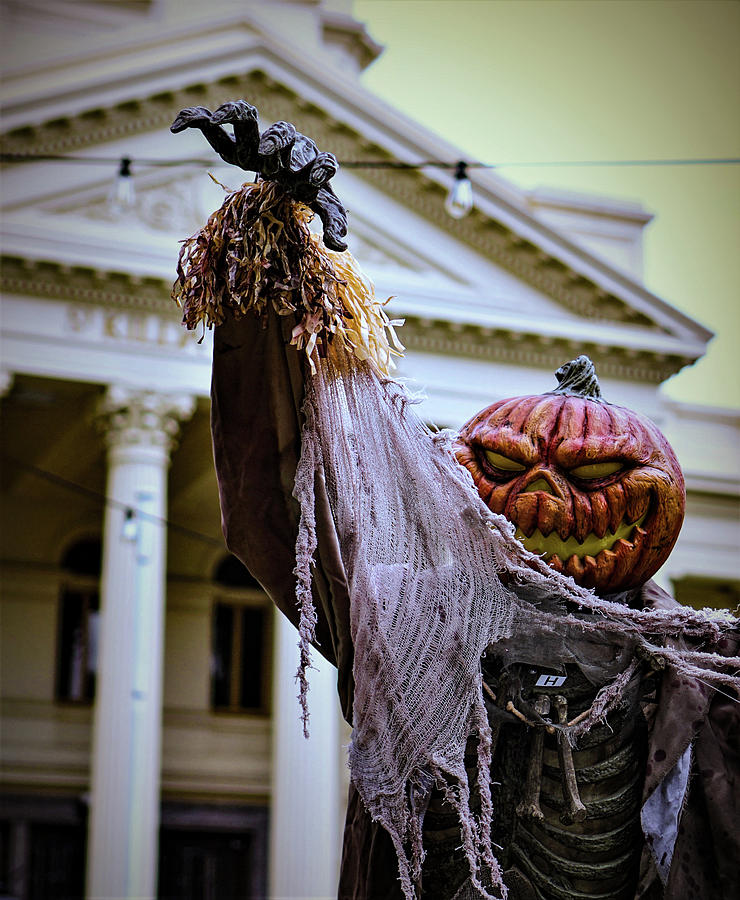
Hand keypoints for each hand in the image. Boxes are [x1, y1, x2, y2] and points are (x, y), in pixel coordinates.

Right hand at [170, 100, 347, 250]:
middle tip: (269, 155)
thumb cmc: (309, 188)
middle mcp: (287, 145)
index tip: (313, 180)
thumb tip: (340, 246)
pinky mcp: (238, 140)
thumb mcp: (324, 206)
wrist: (294, 170)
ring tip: (219, 118)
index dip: (319, 168)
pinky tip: (177, 126)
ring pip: (247, 117)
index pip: (320, 160)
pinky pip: (214, 124)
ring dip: (234, 115)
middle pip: (283, 134)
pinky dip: (196, 118)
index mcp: (309, 161)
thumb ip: (335, 223)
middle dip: (276, 142)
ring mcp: (259, 140)